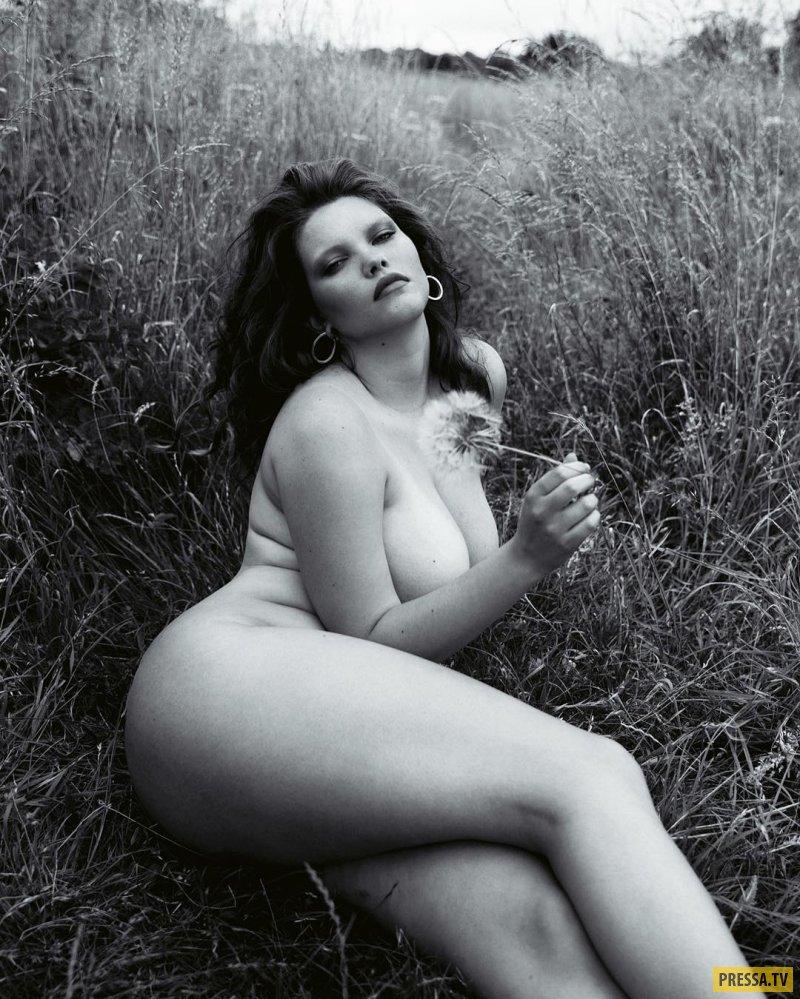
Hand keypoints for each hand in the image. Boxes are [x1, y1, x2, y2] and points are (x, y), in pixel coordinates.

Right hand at [511, 450, 599, 576]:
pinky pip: (590, 524)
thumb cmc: (535, 522)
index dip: (576, 467)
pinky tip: (590, 516)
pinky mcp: (567, 543)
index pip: (559, 473)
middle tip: (591, 481)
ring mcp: (554, 529)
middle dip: (587, 480)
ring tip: (590, 501)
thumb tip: (574, 456)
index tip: (584, 468)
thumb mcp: (538, 500)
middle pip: (572, 487)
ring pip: (586, 505)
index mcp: (533, 497)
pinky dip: (595, 516)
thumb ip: (555, 478)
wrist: (526, 557)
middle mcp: (542, 511)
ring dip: (593, 499)